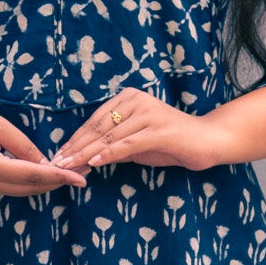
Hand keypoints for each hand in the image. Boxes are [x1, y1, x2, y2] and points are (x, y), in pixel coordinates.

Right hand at [0, 98, 88, 195]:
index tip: (82, 179)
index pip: (34, 176)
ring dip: (48, 184)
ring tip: (72, 173)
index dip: (61, 177)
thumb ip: (23, 145)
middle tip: (84, 173)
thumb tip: (46, 162)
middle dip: (59, 182)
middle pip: (32, 188)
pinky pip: (15, 187)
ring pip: (25, 190)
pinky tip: (49, 173)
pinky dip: (34, 182)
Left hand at [51, 88, 217, 172]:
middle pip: (98, 127)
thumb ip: (112, 148)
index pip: (95, 121)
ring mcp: (148, 113)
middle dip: (76, 147)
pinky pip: (127, 144)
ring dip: (86, 154)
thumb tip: (84, 160)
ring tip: (69, 166)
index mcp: (128, 98)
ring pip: (109, 137)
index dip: (75, 139)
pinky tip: (94, 163)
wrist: (207, 141)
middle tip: (58, 163)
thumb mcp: (135, 145)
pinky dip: (109, 154)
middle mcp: (136, 100)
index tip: (59, 155)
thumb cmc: (170, 143)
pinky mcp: (158, 130)